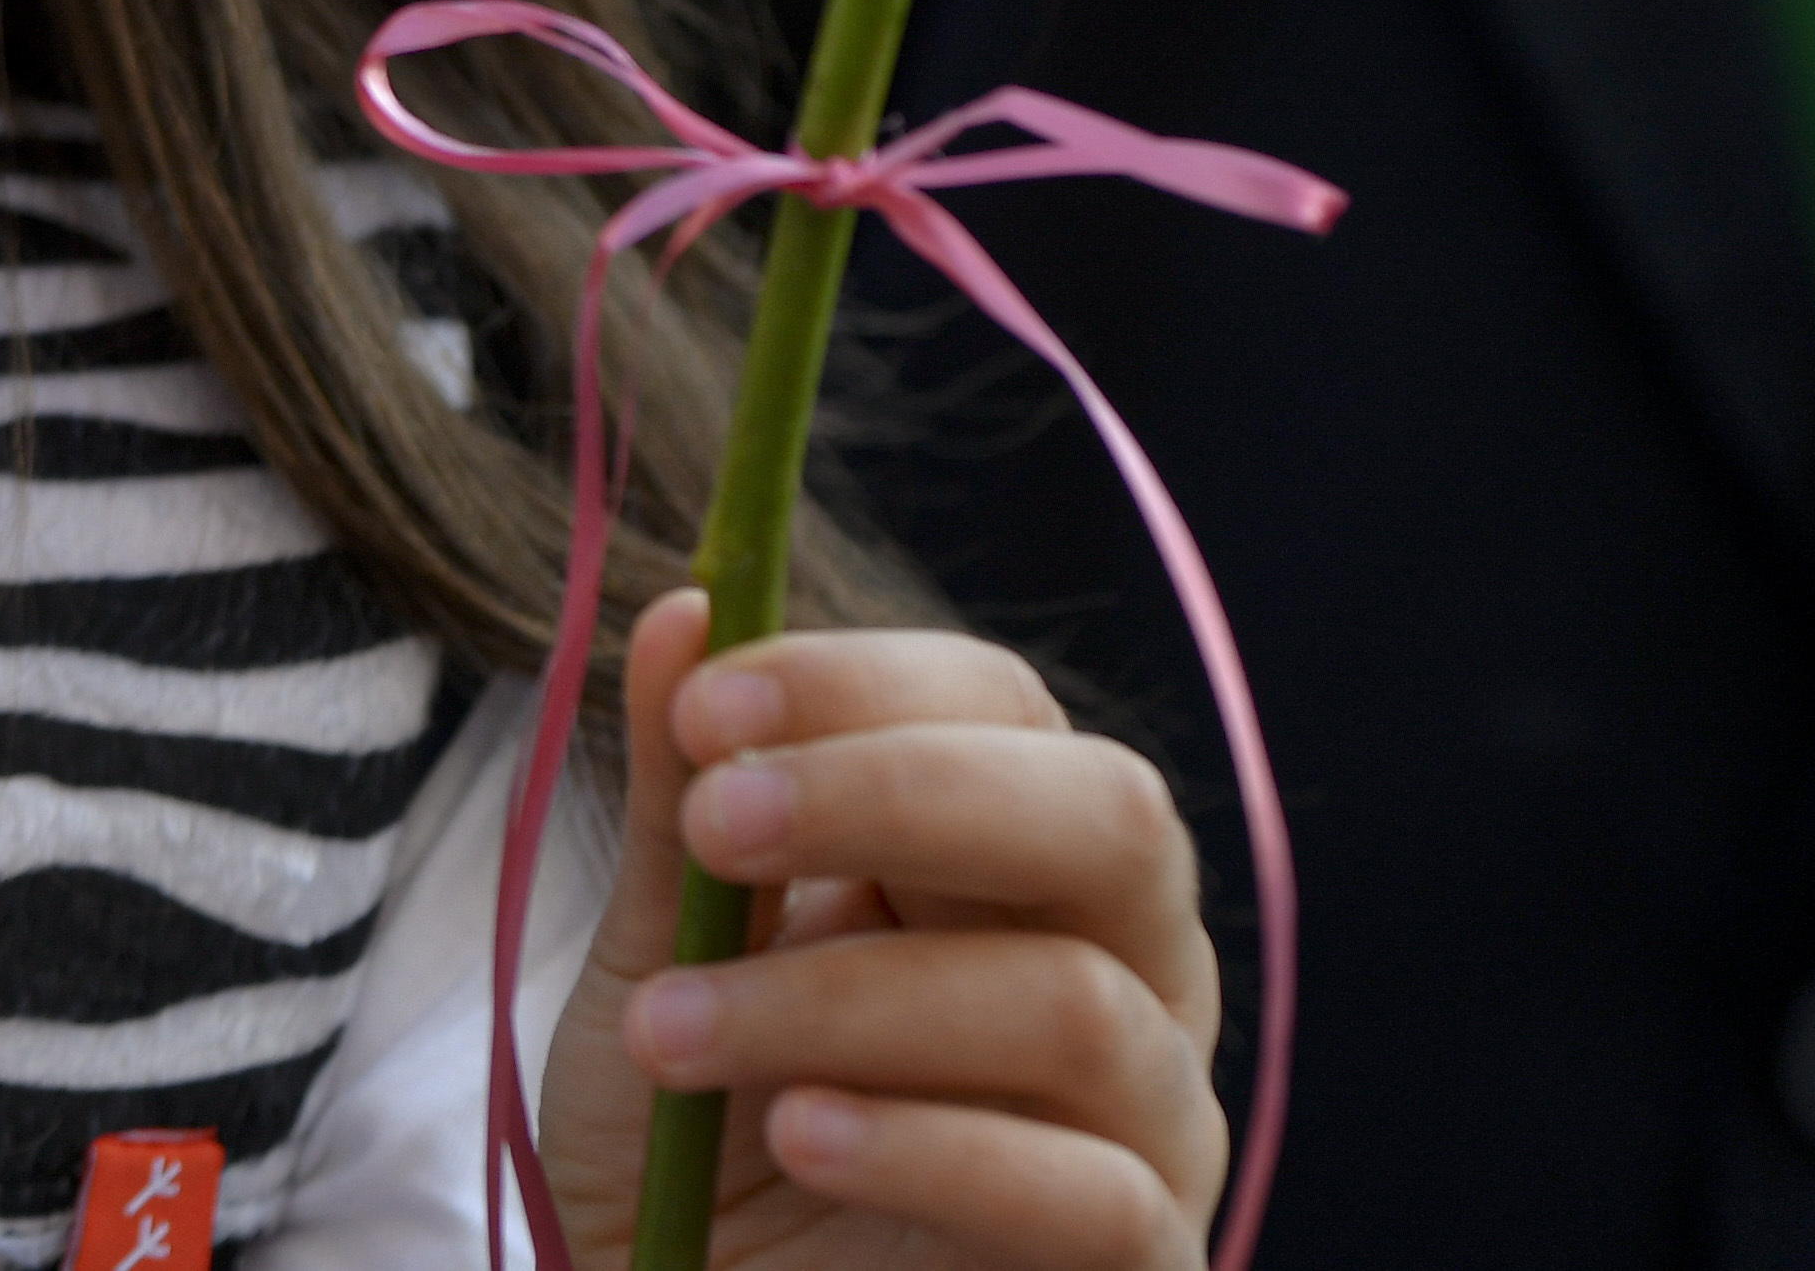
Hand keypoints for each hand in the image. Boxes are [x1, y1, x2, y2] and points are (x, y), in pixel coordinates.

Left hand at [532, 589, 1226, 1270]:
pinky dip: (929, 1149)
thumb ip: (683, 806)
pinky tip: (796, 1136)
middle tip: (715, 820)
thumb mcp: (659, 962)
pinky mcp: (1145, 1270)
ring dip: (845, 1000)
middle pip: (1109, 817)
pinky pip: (1094, 1194)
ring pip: (1075, 1004)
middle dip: (897, 791)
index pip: (1006, 709)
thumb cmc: (699, 1137)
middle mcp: (1125, 972)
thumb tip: (688, 610)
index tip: (703, 707)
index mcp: (1016, 862)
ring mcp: (1155, 1128)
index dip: (864, 685)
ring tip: (672, 1032)